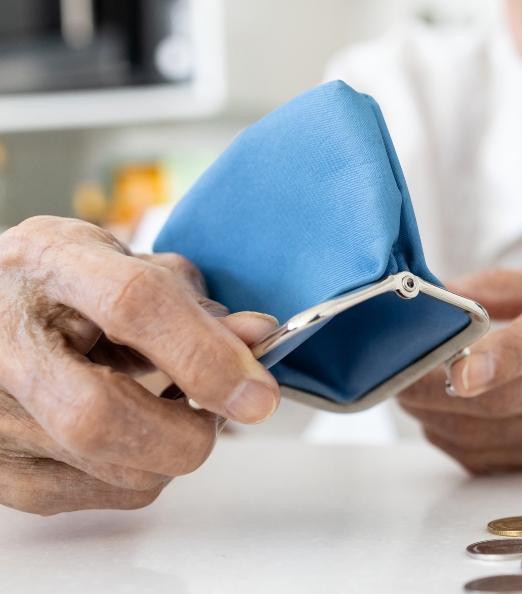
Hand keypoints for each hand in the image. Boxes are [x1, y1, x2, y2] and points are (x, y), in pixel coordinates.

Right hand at [0, 217, 279, 514]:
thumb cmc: (64, 287)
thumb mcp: (129, 268)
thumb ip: (195, 306)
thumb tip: (258, 339)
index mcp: (51, 263)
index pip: (133, 305)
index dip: (206, 355)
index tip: (258, 393)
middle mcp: (5, 339)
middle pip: (98, 415)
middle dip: (186, 433)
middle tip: (218, 413)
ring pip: (112, 470)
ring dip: (172, 452)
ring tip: (169, 409)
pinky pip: (99, 497)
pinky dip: (141, 473)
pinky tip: (134, 434)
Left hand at [399, 267, 521, 473]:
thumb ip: (507, 284)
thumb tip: (438, 293)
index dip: (504, 354)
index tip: (462, 368)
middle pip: (512, 397)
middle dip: (439, 391)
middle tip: (394, 372)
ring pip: (499, 435)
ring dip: (440, 419)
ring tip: (408, 391)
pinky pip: (504, 461)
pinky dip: (461, 443)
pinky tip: (442, 420)